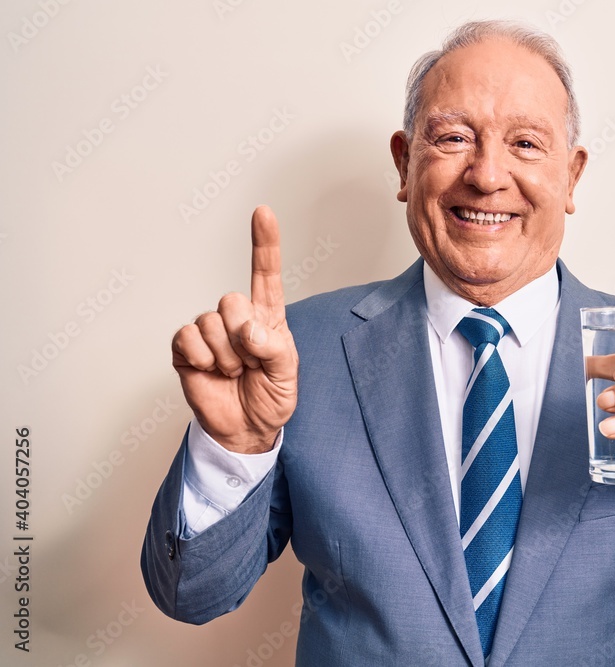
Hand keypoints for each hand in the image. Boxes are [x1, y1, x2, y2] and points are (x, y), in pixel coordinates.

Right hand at [171, 206, 298, 453]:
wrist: (246, 429)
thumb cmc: (271, 396)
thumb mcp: (287, 374)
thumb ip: (274, 348)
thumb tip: (248, 331)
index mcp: (267, 317)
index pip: (265, 274)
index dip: (264, 243)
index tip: (262, 212)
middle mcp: (236, 318)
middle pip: (232, 300)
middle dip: (241, 336)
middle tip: (249, 363)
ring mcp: (209, 331)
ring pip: (210, 322)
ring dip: (225, 355)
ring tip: (233, 372)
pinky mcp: (186, 349)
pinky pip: (187, 337)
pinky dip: (201, 357)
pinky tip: (210, 370)